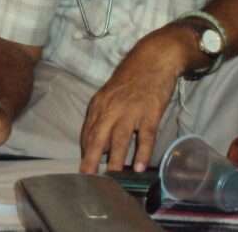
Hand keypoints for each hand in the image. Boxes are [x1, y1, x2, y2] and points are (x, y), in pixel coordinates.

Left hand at [79, 25, 193, 173]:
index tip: (83, 165)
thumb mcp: (110, 93)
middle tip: (87, 177)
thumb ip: (103, 114)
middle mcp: (111, 108)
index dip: (86, 149)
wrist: (153, 59)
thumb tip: (98, 139)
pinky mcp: (150, 113)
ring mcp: (131, 111)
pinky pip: (144, 136)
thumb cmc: (131, 77)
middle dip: (91, 159)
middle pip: (98, 137)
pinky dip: (141, 152)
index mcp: (99, 103)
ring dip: (115, 160)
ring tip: (111, 178)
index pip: (88, 131)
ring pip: (119, 139)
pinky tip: (138, 167)